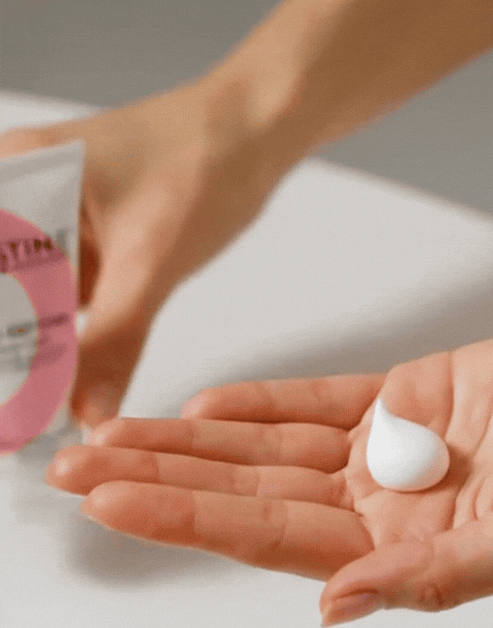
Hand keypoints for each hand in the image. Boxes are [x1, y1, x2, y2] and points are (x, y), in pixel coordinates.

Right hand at [0, 82, 284, 426]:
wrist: (257, 132)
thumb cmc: (204, 162)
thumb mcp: (151, 261)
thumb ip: (114, 340)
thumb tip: (84, 412)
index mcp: (16, 178)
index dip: (1, 339)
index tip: (6, 404)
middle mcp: (24, 195)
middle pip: (5, 291)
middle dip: (15, 353)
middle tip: (18, 419)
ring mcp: (57, 221)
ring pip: (30, 299)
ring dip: (37, 351)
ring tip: (36, 412)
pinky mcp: (90, 243)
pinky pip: (65, 298)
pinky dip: (69, 338)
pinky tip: (71, 378)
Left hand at [46, 318, 492, 626]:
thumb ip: (440, 576)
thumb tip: (339, 605)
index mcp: (406, 552)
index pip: (269, 539)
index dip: (186, 520)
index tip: (111, 501)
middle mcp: (383, 506)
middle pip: (248, 492)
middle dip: (160, 478)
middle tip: (77, 465)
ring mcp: (389, 449)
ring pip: (268, 445)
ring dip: (191, 439)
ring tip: (114, 432)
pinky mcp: (406, 396)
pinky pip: (318, 400)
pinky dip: (262, 401)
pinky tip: (205, 408)